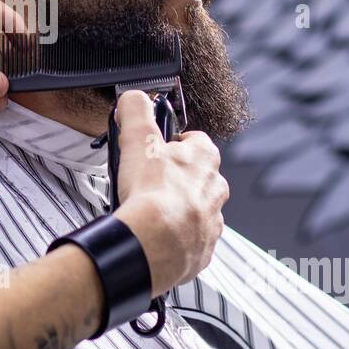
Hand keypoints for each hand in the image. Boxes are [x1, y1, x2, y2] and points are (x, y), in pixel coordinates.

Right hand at [110, 90, 228, 297]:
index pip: (196, 141)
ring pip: (196, 211)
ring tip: (148, 212)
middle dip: (176, 179)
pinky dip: (175, 239)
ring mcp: (211, 223)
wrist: (152, 245)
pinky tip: (155, 236)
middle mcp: (215, 191)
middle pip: (198, 177)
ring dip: (176, 210)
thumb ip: (136, 109)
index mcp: (205, 160)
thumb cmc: (152, 195)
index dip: (174, 143)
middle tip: (148, 182)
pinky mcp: (201, 252)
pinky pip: (190, 241)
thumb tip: (134, 97)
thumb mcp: (137, 138)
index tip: (157, 147)